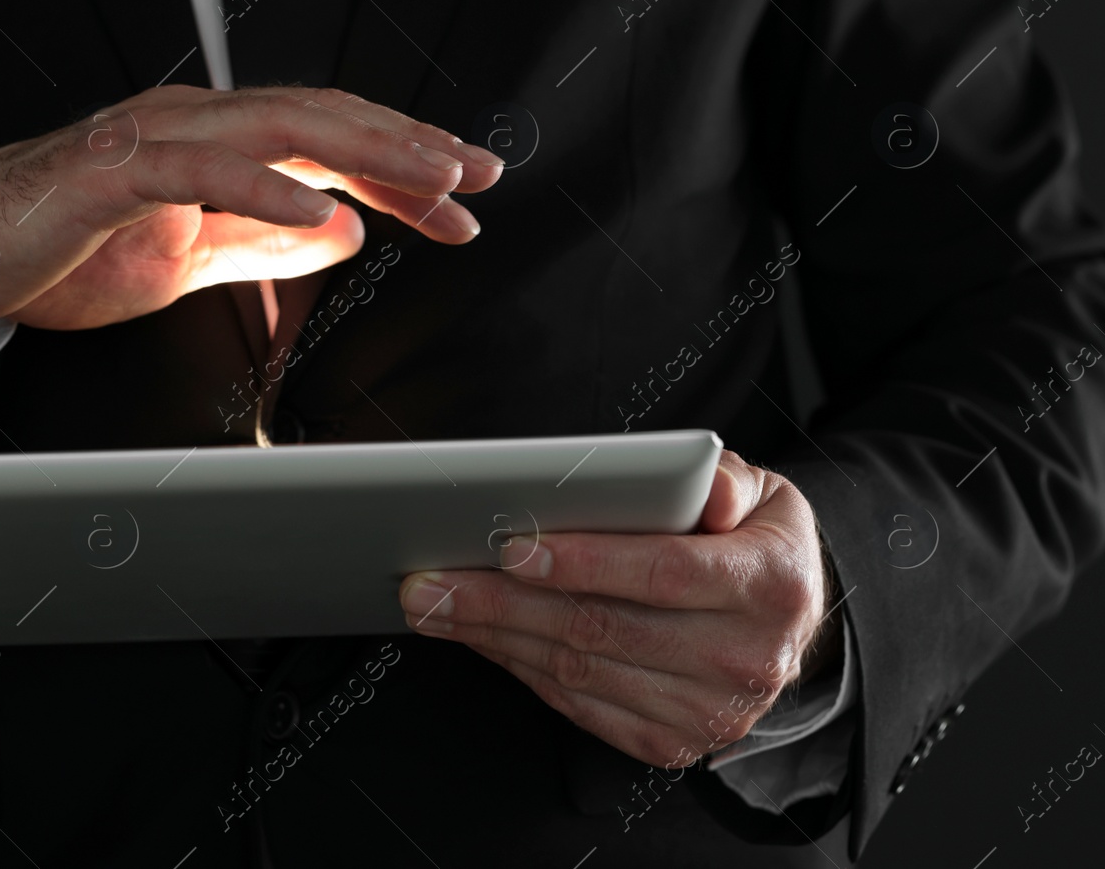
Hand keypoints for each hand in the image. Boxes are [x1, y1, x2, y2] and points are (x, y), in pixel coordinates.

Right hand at [0, 85, 502, 329]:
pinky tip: (322, 211)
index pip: (331, 142)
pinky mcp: (114, 170)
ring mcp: (155, 136)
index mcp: (217, 139)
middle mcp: (195, 121)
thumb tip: (341, 236)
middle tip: (480, 179)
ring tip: (430, 183)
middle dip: (410, 148)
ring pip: (280, 126)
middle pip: (325, 119)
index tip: (464, 204)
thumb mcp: (187, 257)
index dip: (402, 168)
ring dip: (364, 153)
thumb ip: (261, 243)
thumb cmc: (65, 247)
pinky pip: (203, 170)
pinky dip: (267, 189)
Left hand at [398, 450, 837, 766]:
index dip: (585, 562)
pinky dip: (520, 668)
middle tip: (433, 580)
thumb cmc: (754, 543)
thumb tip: (703, 485)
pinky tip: (480, 637)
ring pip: (579, 670)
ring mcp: (708, 712)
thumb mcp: (762, 493)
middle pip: (602, 628)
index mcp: (770, 585)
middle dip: (503, 602)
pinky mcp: (672, 742)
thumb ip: (727, 479)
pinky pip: (579, 704)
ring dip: (494, 637)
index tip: (513, 548)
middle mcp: (745, 658)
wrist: (787, 627)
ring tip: (435, 605)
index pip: (664, 573)